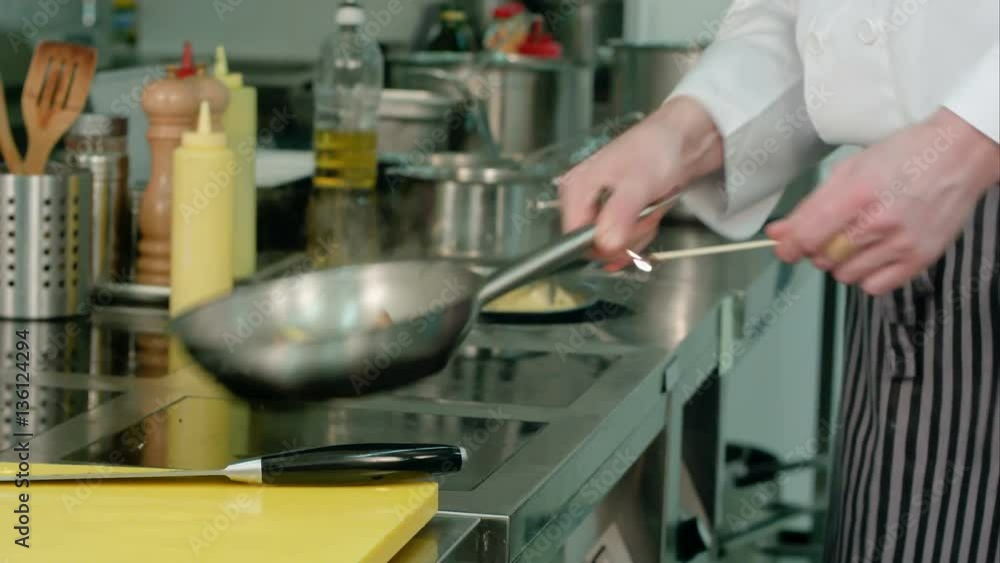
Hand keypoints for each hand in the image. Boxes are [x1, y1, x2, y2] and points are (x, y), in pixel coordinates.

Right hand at [557, 97, 723, 266]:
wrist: (683, 138)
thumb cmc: (656, 149)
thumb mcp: (638, 184)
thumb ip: (619, 215)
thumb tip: (604, 246)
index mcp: (576, 189)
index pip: (574, 238)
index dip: (600, 245)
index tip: (626, 238)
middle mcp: (583, 200)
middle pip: (594, 244)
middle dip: (626, 238)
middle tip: (644, 216)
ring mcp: (600, 207)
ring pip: (612, 245)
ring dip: (638, 235)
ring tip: (650, 209)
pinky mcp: (616, 212)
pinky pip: (624, 238)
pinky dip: (641, 232)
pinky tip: (650, 214)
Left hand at [767, 108, 999, 294]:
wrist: (959, 155)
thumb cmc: (903, 156)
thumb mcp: (849, 170)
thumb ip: (810, 206)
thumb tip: (777, 233)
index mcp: (858, 194)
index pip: (807, 237)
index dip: (789, 246)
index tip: (785, 246)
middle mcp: (880, 223)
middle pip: (823, 259)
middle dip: (817, 249)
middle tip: (832, 231)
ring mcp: (903, 244)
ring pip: (845, 275)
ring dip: (841, 262)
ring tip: (857, 239)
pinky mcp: (921, 259)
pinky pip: (874, 287)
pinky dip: (866, 276)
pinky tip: (873, 254)